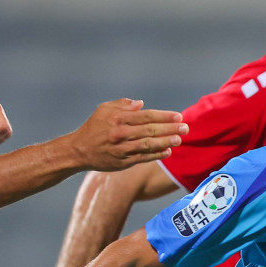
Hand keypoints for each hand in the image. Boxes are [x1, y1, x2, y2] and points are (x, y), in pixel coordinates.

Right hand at [70, 100, 187, 171]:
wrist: (79, 151)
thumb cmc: (94, 127)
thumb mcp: (104, 109)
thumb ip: (123, 105)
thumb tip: (142, 104)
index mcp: (118, 118)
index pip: (146, 116)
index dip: (163, 116)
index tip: (178, 116)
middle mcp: (121, 133)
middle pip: (150, 130)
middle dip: (169, 129)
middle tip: (186, 128)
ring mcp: (122, 149)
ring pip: (148, 145)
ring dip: (165, 142)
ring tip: (179, 140)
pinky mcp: (123, 162)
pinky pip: (143, 158)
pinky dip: (156, 155)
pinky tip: (168, 151)